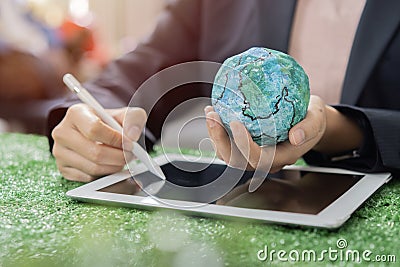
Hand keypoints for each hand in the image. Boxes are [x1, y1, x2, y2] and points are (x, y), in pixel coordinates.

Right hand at [52, 103, 146, 181]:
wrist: (96, 132)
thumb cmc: (109, 122)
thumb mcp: (124, 114)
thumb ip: (133, 118)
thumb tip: (132, 135)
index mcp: (76, 113)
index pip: (95, 129)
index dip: (116, 139)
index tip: (130, 144)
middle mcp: (62, 132)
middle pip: (95, 152)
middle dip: (119, 157)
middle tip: (131, 156)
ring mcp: (59, 152)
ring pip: (93, 168)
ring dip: (114, 167)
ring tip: (123, 160)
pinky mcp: (63, 168)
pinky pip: (88, 177)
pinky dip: (104, 174)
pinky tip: (111, 165)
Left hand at [205, 95, 326, 172]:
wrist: (309, 122)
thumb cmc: (312, 119)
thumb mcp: (317, 119)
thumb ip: (309, 128)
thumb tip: (295, 136)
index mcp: (281, 157)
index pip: (258, 158)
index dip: (243, 144)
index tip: (235, 122)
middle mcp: (265, 161)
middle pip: (236, 160)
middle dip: (220, 140)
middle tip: (213, 115)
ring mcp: (254, 155)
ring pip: (228, 155)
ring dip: (215, 136)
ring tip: (210, 112)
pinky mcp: (246, 147)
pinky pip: (228, 144)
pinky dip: (218, 131)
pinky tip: (214, 112)